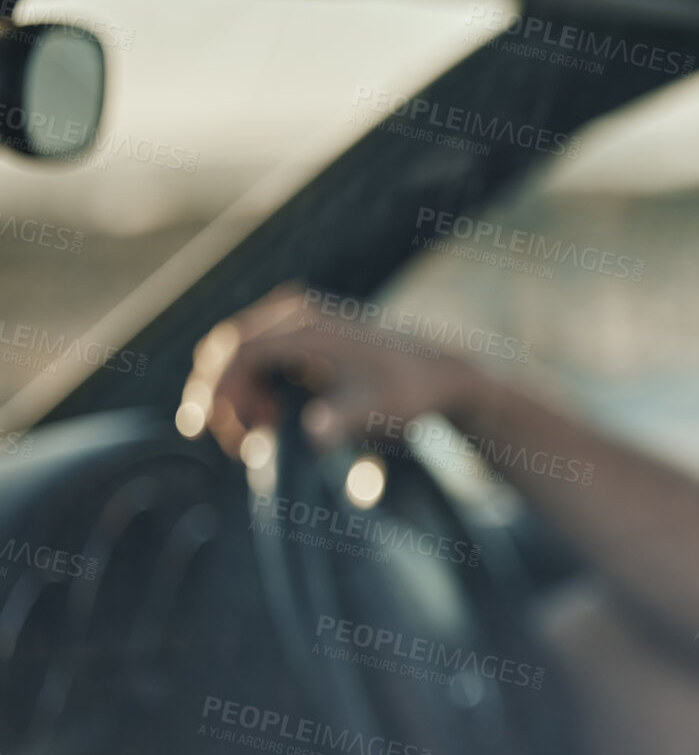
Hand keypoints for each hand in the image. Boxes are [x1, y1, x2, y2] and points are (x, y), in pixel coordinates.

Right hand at [179, 284, 489, 458]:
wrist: (432, 372)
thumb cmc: (407, 393)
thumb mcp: (380, 411)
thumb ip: (345, 420)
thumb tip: (314, 431)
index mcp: (310, 327)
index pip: (242, 353)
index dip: (219, 392)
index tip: (209, 431)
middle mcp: (296, 310)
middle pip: (227, 347)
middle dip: (216, 395)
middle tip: (230, 443)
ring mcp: (293, 314)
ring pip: (234, 351)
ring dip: (231, 394)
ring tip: (256, 435)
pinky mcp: (295, 328)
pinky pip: (250, 353)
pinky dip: (246, 386)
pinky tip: (267, 418)